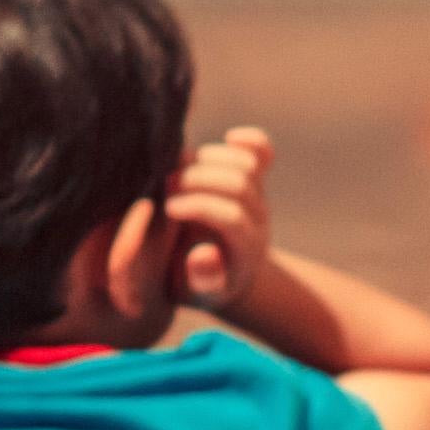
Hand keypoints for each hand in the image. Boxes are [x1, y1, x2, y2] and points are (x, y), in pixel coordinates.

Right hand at [159, 125, 276, 312]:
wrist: (224, 274)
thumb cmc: (198, 283)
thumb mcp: (195, 292)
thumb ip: (200, 277)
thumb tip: (205, 253)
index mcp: (245, 248)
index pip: (231, 218)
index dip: (199, 207)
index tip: (168, 209)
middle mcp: (257, 219)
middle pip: (238, 185)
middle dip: (198, 180)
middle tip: (165, 185)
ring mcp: (258, 195)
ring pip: (247, 165)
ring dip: (209, 159)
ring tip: (177, 168)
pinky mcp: (255, 177)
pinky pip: (264, 151)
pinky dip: (249, 140)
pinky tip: (228, 137)